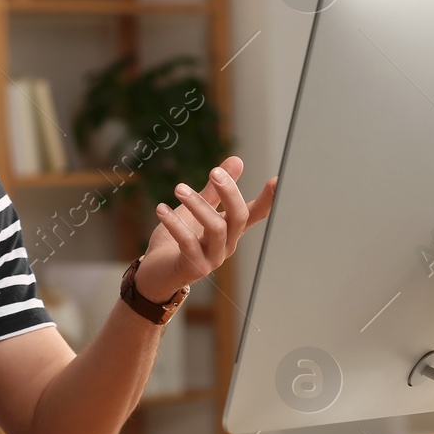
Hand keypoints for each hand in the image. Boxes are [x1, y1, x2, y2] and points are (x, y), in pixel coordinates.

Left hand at [136, 156, 278, 300]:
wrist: (155, 273)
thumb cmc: (176, 241)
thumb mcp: (196, 210)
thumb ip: (215, 189)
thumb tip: (237, 159)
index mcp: (230, 230)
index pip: (255, 213)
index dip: (268, 199)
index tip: (277, 180)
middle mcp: (227, 245)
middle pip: (239, 217)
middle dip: (229, 192)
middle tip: (214, 172)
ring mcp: (213, 258)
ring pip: (216, 228)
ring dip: (198, 205)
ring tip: (179, 188)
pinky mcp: (194, 268)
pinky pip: (188, 242)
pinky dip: (175, 223)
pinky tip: (161, 209)